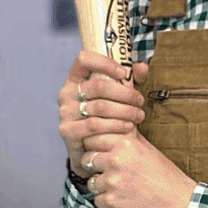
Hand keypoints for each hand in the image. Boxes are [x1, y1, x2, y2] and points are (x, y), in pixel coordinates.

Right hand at [58, 51, 150, 176]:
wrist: (93, 149)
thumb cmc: (107, 117)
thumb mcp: (118, 96)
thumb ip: (131, 79)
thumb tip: (142, 67)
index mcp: (76, 79)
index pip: (84, 59)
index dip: (105, 62)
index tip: (124, 72)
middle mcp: (66, 93)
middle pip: (98, 85)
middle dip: (125, 93)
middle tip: (140, 101)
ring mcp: (65, 112)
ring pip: (100, 107)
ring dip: (125, 111)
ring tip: (139, 116)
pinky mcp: (67, 131)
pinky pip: (94, 126)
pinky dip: (115, 125)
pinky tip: (128, 127)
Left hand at [80, 130, 195, 207]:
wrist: (178, 204)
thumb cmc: (167, 177)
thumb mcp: (151, 151)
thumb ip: (131, 140)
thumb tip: (118, 129)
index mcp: (126, 144)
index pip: (93, 139)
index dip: (96, 147)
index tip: (102, 154)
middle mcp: (116, 160)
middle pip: (87, 159)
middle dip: (96, 167)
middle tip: (112, 173)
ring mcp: (112, 182)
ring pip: (92, 182)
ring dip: (102, 186)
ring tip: (123, 189)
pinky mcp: (110, 201)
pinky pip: (98, 200)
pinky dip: (109, 202)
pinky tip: (125, 200)